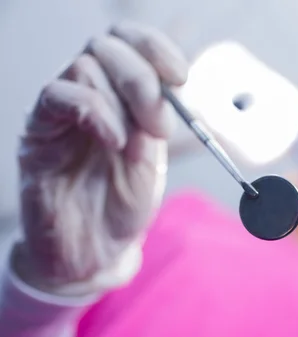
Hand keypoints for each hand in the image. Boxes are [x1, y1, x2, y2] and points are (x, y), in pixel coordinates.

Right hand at [12, 22, 187, 295]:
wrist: (92, 252)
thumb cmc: (121, 207)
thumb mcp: (152, 163)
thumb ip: (155, 127)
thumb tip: (167, 94)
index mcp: (120, 99)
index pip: (130, 45)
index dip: (156, 49)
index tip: (181, 76)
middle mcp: (89, 97)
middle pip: (108, 46)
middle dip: (142, 78)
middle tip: (161, 122)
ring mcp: (62, 114)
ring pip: (85, 66)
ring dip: (122, 100)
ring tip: (137, 141)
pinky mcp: (38, 134)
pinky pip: (59, 97)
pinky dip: (95, 111)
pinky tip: (114, 140)